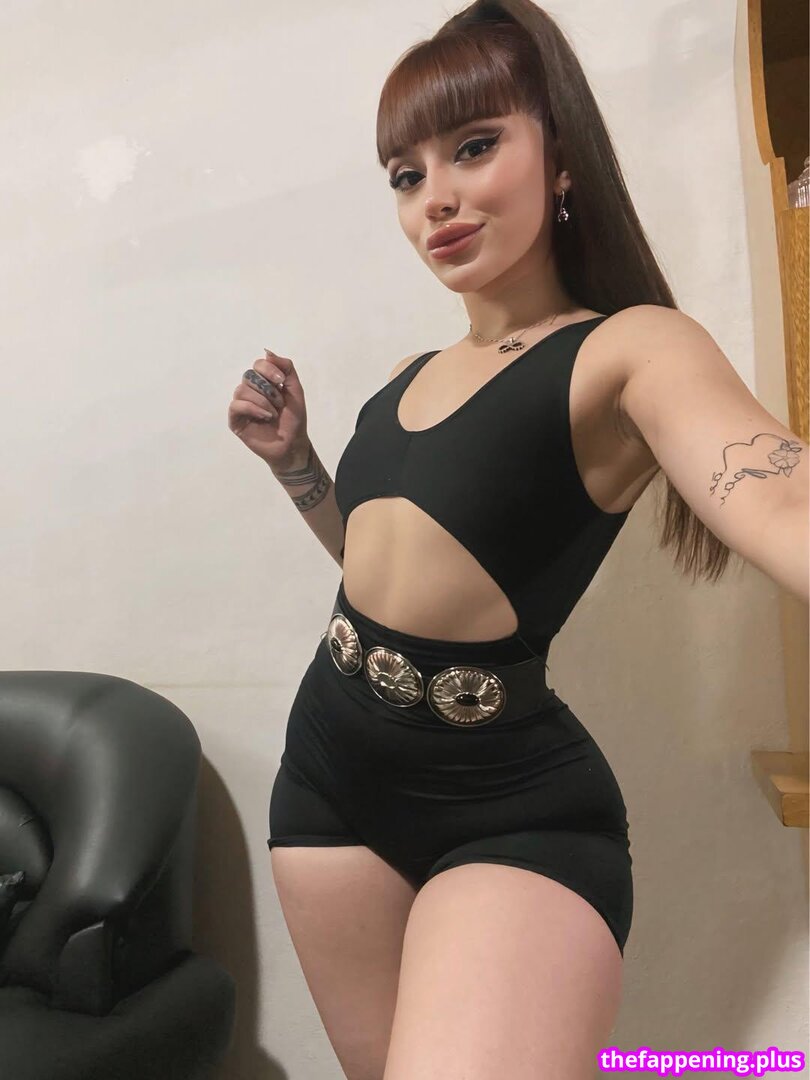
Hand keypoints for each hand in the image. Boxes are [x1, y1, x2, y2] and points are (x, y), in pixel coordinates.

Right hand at [228, 347, 308, 466]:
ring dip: (263, 401)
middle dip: (268, 389)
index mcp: (263, 382)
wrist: (292, 443)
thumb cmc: (294, 418)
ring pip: (242, 390)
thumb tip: (267, 352)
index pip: (258, 364)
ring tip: (273, 414)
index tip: (281, 381)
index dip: (268, 370)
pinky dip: (252, 408)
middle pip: (249, 375)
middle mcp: (250, 391)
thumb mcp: (295, 389)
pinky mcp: (235, 419)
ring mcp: (241, 405)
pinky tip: (265, 416)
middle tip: (279, 403)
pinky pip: (236, 405)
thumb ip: (286, 367)